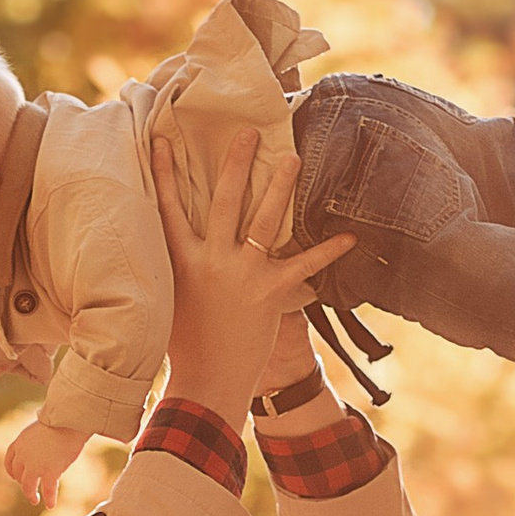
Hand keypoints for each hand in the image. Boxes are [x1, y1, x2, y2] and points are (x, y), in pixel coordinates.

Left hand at [5, 417, 86, 507]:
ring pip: (28, 486)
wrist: (68, 422)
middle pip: (19, 475)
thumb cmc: (58, 422)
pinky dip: (49, 499)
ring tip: (35, 500)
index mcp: (19, 443)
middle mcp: (23, 456)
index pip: (10, 461)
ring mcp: (35, 466)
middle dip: (23, 483)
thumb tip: (40, 448)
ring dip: (31, 495)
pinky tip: (51, 506)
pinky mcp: (50, 472)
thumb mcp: (38, 430)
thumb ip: (34, 442)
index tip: (16, 477)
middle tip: (31, 488)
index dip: (12, 471)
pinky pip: (47, 490)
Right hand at [153, 124, 351, 430]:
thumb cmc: (185, 344)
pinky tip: (350, 237)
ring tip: (293, 158)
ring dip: (279, 187)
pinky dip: (327, 251)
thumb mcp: (170, 299)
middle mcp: (211, 260)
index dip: (166, 173)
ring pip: (264, 220)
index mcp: (181, 261)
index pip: (169, 208)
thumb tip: (176, 239)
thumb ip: (177, 266)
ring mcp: (242, 274)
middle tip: (249, 133)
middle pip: (223, 201)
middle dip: (236, 164)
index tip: (165, 140)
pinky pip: (303, 265)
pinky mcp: (270, 293)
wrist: (206, 382)